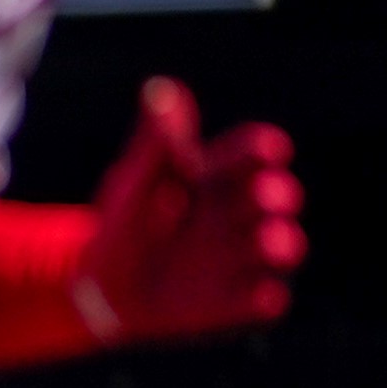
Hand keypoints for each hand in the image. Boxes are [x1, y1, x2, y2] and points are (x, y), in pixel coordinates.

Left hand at [78, 79, 303, 343]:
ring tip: (268, 240)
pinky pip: (264, 299)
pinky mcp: (236, 298)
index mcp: (218, 176)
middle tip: (265, 194)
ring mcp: (241, 256)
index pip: (253, 153)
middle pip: (276, 195)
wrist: (104, 285)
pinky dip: (266, 297)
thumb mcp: (136, 180)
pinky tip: (261, 296)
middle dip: (277, 193)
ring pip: (282, 245)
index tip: (268, 148)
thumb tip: (160, 88)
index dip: (264, 148)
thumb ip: (155, 141)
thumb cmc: (126, 223)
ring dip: (282, 242)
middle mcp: (239, 213)